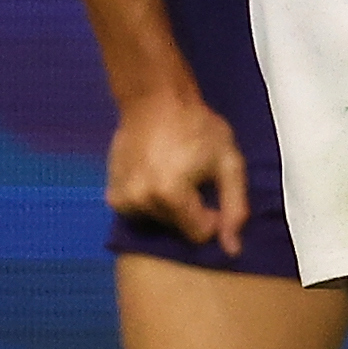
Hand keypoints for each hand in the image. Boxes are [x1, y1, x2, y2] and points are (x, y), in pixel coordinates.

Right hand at [107, 85, 249, 253]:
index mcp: (170, 195)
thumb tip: (232, 249)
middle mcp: (141, 200)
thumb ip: (234, 207)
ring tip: (172, 172)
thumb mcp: (228, 162)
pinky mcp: (112, 195)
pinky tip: (155, 176)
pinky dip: (149, 202)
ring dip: (168, 206)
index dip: (211, 215)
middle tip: (190, 174)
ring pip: (157, 222)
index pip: (198, 234)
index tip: (209, 189)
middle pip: (177, 228)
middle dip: (188, 209)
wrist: (155, 99)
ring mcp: (122, 198)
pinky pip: (139, 214)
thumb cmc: (196, 125)